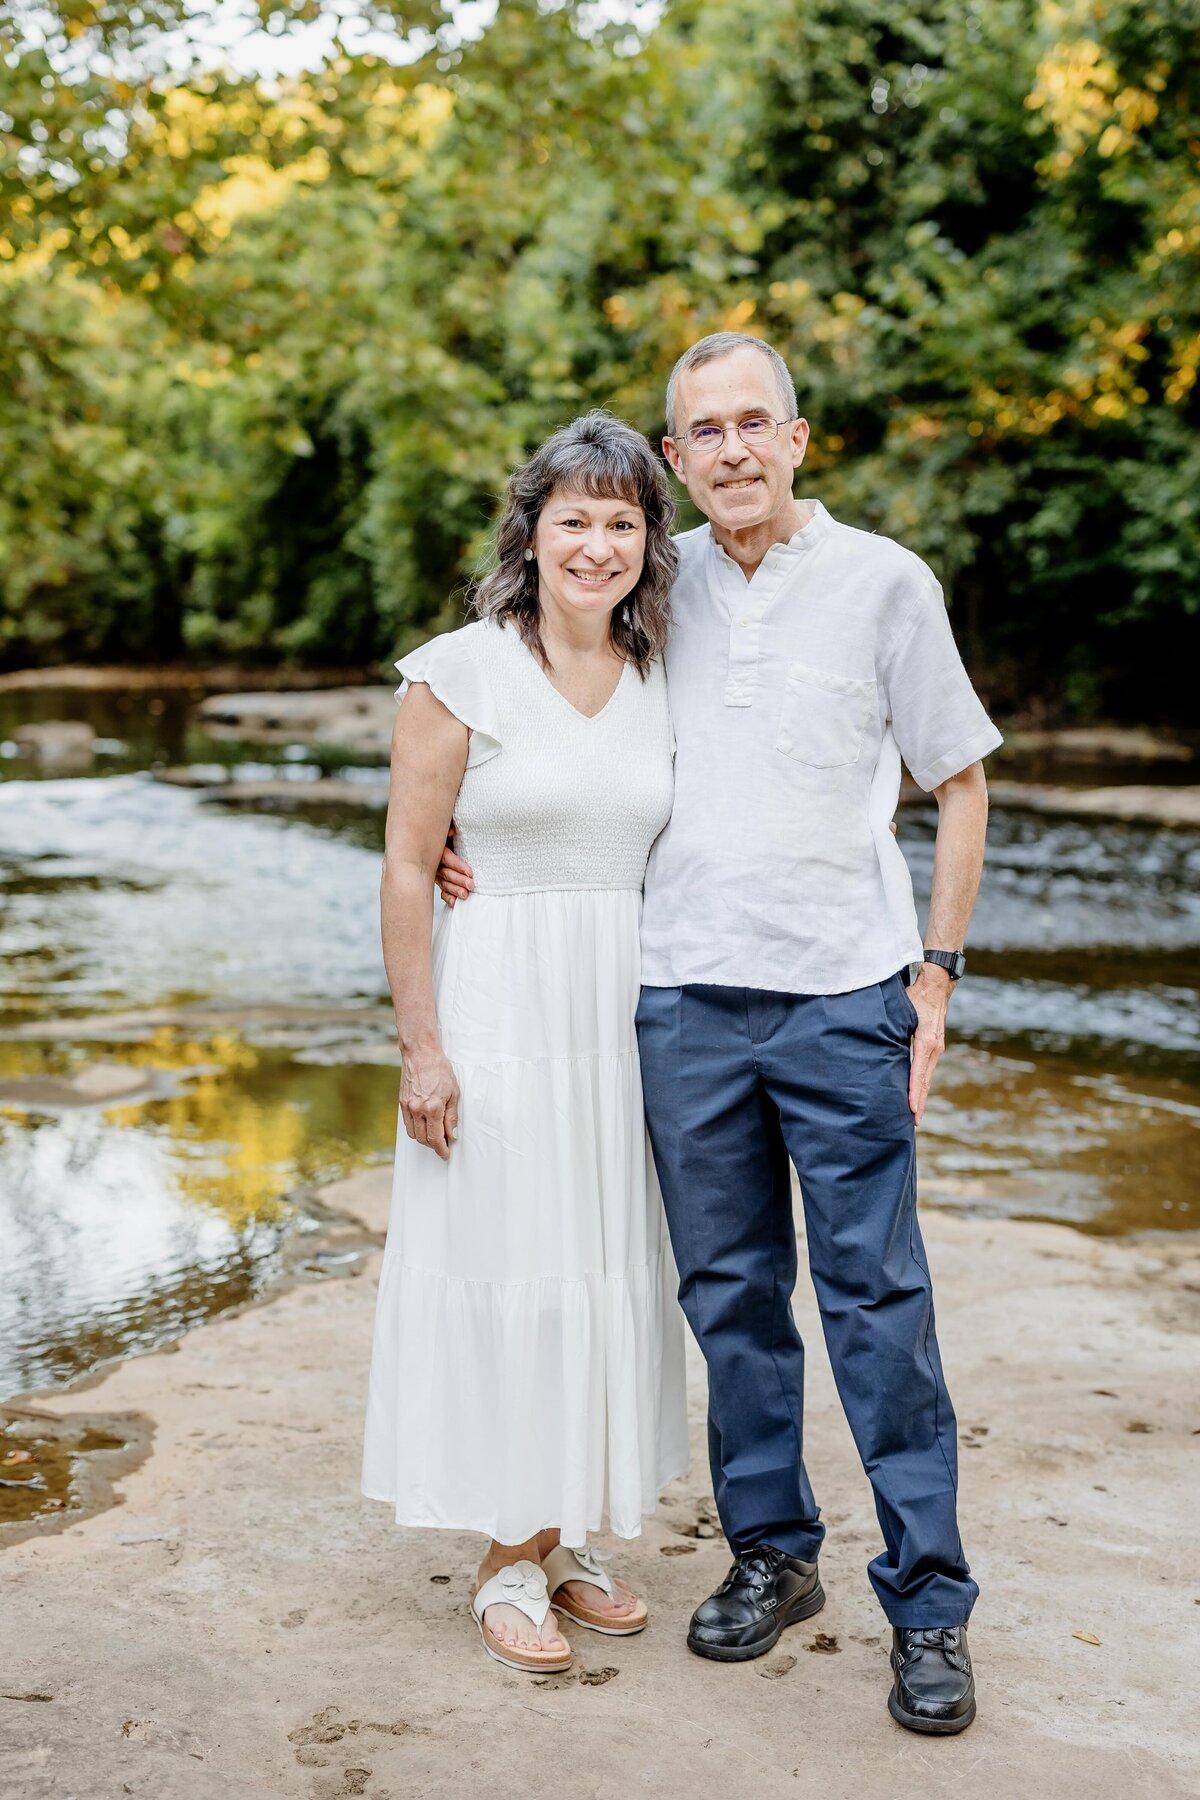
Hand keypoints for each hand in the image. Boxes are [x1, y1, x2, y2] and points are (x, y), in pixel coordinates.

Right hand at [399, 1045, 459, 1158]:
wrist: (421, 1054)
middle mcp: (417, 1109)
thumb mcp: (453, 1093)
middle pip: (423, 1139)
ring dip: (424, 1139)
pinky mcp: (402, 1102)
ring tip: (435, 1136)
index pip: (436, 1138)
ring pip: (414, 1134)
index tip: (445, 1154)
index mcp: (432, 1107)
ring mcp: (407, 1106)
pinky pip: (407, 1124)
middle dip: (434, 1146)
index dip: (441, 1149)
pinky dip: (415, 1129)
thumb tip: (451, 1134)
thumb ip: (451, 1117)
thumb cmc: (439, 1069)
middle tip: (443, 1145)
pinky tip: (424, 1127)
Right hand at [436, 827, 473, 906]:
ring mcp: (437, 873)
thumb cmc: (451, 830)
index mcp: (438, 848)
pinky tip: (454, 902)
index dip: (458, 865)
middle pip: (446, 873)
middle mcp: (435, 862)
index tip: (470, 872)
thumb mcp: (450, 826)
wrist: (446, 836)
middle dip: (459, 880)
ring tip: (465, 895)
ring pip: (444, 883)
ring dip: (454, 890)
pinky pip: (442, 891)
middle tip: (471, 885)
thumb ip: (450, 827)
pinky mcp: (442, 880)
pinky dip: (448, 897)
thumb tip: (451, 832)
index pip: (446, 858)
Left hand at [905, 964, 951, 1126]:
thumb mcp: (902, 1011)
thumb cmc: (915, 996)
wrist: (936, 987)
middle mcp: (934, 1048)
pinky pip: (927, 1070)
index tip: (911, 1109)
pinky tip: (917, 1095)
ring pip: (927, 1078)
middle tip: (913, 1123)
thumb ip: (891, 1027)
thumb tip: (876, 1041)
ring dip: (921, 1096)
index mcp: (925, 1042)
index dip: (914, 1093)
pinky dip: (922, 1085)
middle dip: (919, 1103)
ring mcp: (936, 1049)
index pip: (918, 1073)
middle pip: (925, 1081)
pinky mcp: (934, 1047)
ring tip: (915, 1114)